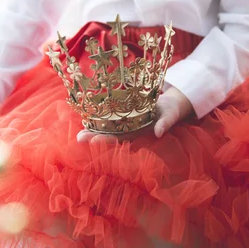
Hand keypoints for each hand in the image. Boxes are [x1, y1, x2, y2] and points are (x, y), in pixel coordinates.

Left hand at [77, 87, 193, 142]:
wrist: (169, 106)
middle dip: (94, 138)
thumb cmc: (170, 111)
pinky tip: (86, 121)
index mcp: (138, 132)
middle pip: (109, 136)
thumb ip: (165, 123)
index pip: (120, 138)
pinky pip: (109, 120)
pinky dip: (98, 120)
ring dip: (93, 131)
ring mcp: (126, 124)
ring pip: (107, 130)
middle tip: (79, 138)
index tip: (93, 140)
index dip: (106, 140)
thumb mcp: (170, 115)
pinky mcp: (124, 116)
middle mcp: (130, 130)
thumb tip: (159, 132)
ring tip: (78, 135)